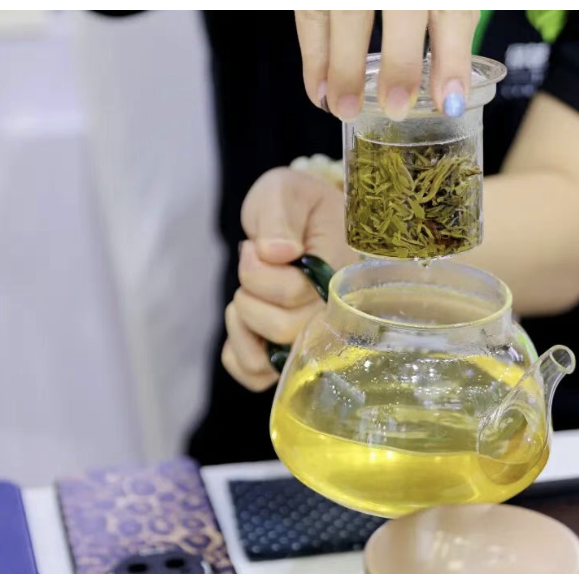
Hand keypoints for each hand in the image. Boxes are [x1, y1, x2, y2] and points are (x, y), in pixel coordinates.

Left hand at [222, 168, 356, 391]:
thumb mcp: (286, 192)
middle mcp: (333, 317)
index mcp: (339, 276)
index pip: (294, 295)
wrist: (304, 217)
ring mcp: (311, 340)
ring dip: (241, 323)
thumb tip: (277, 252)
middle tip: (255, 265)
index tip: (259, 246)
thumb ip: (280, 217)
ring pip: (267, 360)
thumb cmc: (298, 205)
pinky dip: (239, 351)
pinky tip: (244, 324)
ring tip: (249, 292)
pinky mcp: (286, 355)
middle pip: (283, 330)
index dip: (260, 272)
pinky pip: (255, 376)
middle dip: (250, 294)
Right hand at [294, 10, 478, 121]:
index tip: (449, 101)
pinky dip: (313, 56)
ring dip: (343, 66)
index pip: (450, 12)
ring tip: (345, 109)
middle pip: (401, 9)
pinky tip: (319, 91)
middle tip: (395, 107)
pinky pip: (310, 14)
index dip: (451, 57)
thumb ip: (450, 30)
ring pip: (346, 12)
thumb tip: (448, 93)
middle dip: (399, 60)